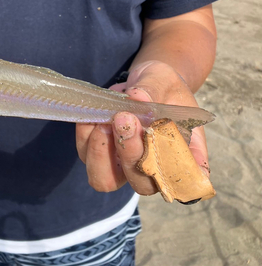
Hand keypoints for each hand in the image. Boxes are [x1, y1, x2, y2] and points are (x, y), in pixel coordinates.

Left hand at [76, 61, 209, 194]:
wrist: (146, 82)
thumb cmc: (164, 87)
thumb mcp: (164, 81)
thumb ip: (153, 90)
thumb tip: (136, 97)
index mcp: (182, 158)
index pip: (181, 181)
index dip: (168, 171)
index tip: (155, 136)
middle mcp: (152, 170)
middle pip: (139, 184)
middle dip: (129, 153)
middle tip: (125, 118)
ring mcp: (122, 166)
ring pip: (104, 180)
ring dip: (102, 150)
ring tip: (108, 118)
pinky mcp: (98, 155)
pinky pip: (85, 154)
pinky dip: (86, 134)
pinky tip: (98, 114)